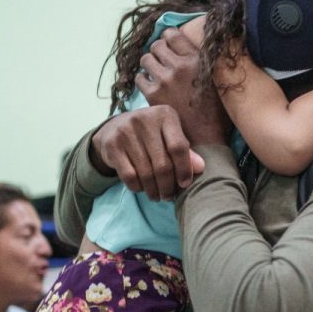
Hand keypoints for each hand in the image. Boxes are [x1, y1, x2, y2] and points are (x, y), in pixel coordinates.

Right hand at [90, 107, 204, 200]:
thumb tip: (201, 167)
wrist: (113, 128)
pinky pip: (129, 176)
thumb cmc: (150, 135)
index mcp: (165, 115)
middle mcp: (145, 120)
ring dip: (153, 190)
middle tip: (169, 196)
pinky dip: (138, 187)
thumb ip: (184, 151)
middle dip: (168, 186)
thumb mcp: (169, 136)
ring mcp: (126, 131)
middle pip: (162, 164)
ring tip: (157, 196)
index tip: (185, 184)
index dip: (184, 169)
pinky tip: (142, 188)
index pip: (178, 147)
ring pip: (146, 173)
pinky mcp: (112, 145)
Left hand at [136, 27, 230, 145]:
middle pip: (157, 45)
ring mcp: (165, 80)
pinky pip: (139, 78)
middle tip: (161, 61)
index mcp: (198, 60)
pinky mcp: (154, 94)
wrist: (206, 138)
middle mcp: (180, 66)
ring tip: (155, 73)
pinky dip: (143, 80)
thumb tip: (195, 50)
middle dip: (158, 52)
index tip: (169, 45)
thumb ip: (206, 63)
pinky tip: (150, 86)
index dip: (168, 38)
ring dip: (149, 64)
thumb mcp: (218, 80)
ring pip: (146, 59)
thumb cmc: (217, 112)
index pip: (173, 35)